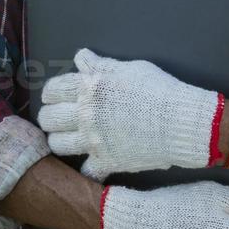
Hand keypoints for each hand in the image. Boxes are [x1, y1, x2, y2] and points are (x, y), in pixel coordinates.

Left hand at [37, 48, 220, 176]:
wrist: (180, 120)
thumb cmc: (158, 89)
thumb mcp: (128, 68)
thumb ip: (100, 65)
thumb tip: (81, 57)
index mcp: (89, 88)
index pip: (54, 89)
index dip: (50, 92)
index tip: (51, 96)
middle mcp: (85, 114)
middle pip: (49, 118)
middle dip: (48, 117)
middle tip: (54, 118)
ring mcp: (93, 140)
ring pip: (58, 144)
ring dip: (58, 140)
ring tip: (64, 139)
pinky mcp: (107, 160)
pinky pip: (85, 171)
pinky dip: (85, 168)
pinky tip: (89, 163)